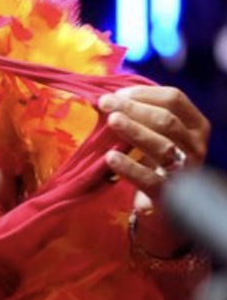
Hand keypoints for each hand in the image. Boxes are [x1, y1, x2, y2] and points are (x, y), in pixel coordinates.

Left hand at [99, 85, 210, 254]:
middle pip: (167, 120)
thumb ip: (136, 116)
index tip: (117, 93)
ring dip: (135, 131)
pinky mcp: (168, 195)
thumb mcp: (152, 135)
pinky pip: (149, 179)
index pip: (174, 99)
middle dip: (134, 109)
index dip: (144, 94)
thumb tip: (104, 97)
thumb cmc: (153, 162)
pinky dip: (129, 167)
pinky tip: (110, 157)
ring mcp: (185, 171)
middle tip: (106, 103)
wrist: (160, 205)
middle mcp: (195, 146)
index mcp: (195, 125)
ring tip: (111, 121)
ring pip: (162, 146)